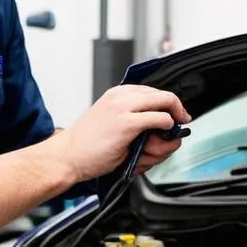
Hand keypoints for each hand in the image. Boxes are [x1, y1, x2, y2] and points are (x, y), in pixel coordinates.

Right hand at [59, 84, 189, 181]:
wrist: (67, 156)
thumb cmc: (86, 144)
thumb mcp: (111, 122)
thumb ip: (133, 118)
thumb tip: (159, 124)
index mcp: (116, 95)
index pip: (152, 91)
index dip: (167, 104)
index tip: (173, 116)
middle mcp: (120, 97)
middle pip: (162, 94)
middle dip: (176, 109)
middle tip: (180, 123)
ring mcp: (123, 108)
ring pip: (164, 102)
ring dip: (172, 121)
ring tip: (163, 140)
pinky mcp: (127, 124)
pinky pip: (159, 119)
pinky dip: (167, 126)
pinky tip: (161, 135)